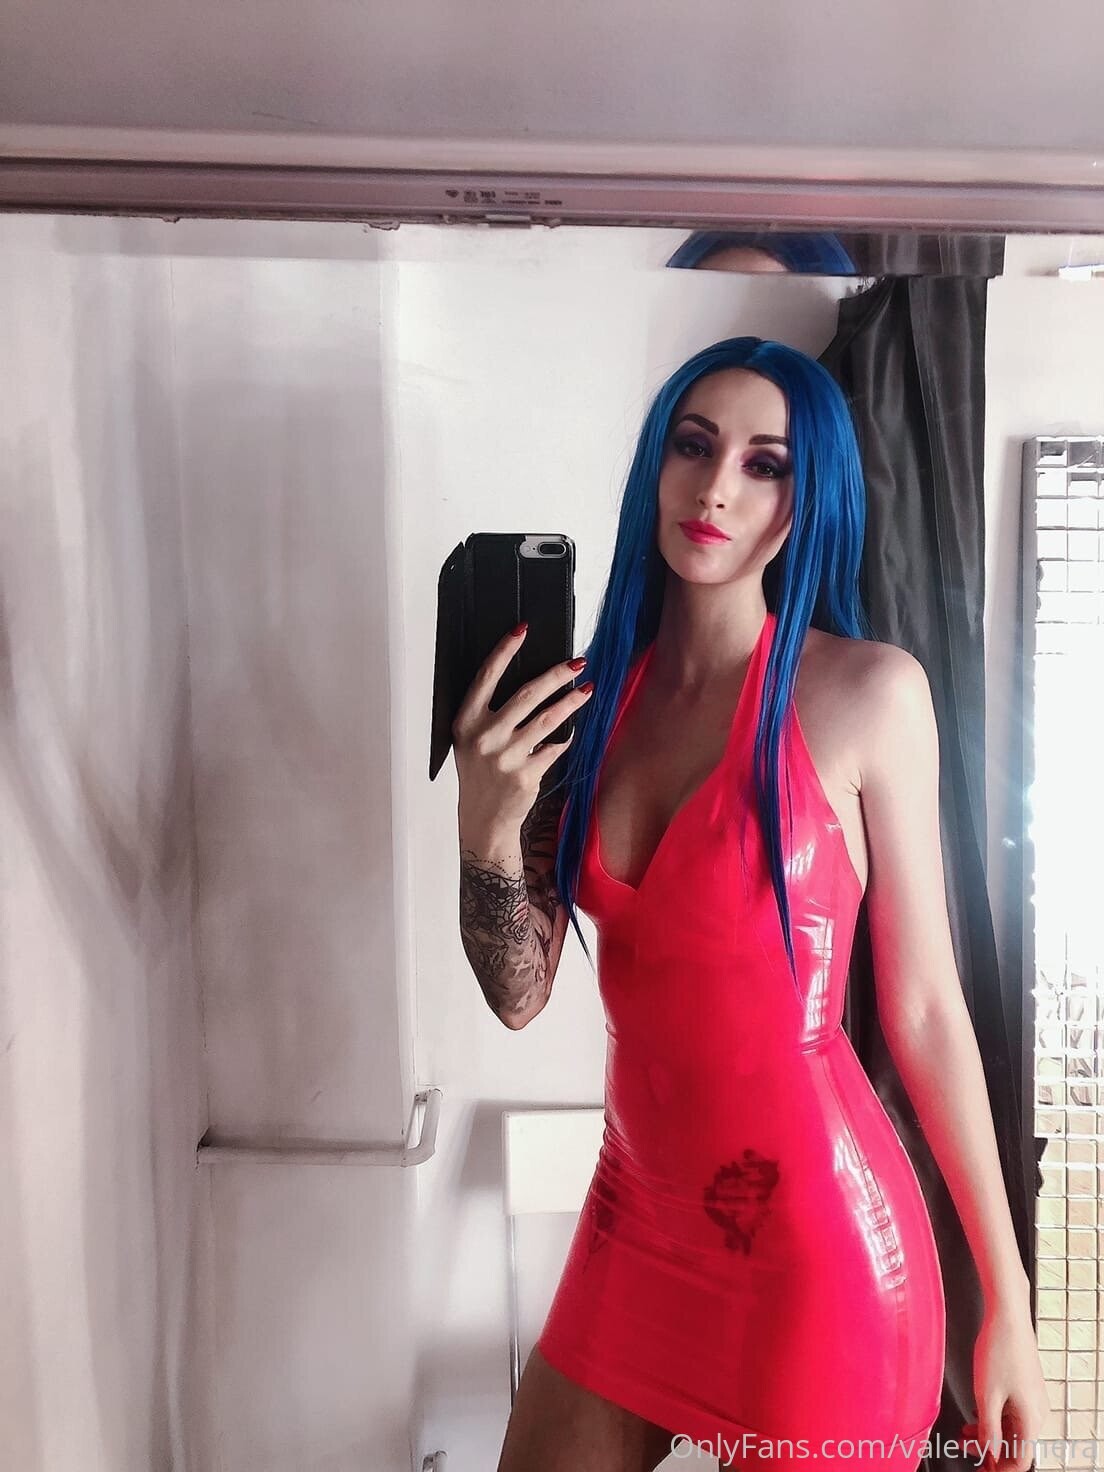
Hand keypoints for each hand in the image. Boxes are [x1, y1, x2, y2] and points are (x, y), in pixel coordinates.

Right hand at [451, 624, 593, 832]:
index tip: (522, 630)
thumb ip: (489, 713)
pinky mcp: (526, 774)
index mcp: (466, 722)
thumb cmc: (480, 773)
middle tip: (576, 663)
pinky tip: (570, 732)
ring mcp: (505, 756)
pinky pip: (554, 747)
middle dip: (556, 674)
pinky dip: (564, 738)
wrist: (483, 818)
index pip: (486, 677)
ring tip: (587, 690)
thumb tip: (530, 680)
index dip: (504, 651)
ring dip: (571, 701)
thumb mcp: (472, 740)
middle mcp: (484, 736)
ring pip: (547, 719)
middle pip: (526, 694)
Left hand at [961, 1302, 1049, 1471]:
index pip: (1020, 1460)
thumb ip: (988, 1429)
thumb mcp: (987, 1395)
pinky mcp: (1025, 1387)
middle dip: (991, 1453)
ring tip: (963, 1436)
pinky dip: (993, 1418)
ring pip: (1012, 1428)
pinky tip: (974, 1417)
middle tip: (966, 1454)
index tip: (980, 1471)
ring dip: (989, 1435)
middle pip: (1016, 1445)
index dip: (1000, 1469)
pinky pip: (1011, 1412)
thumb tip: (990, 1454)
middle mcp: (1037, 1412)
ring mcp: (1032, 1399)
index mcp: (1031, 1419)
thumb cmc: (999, 1350)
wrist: (1008, 1316)